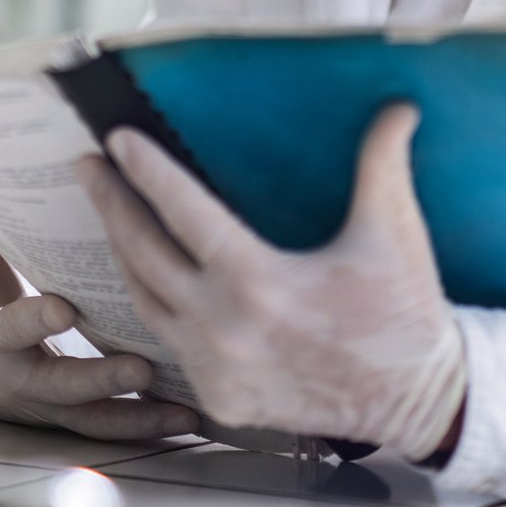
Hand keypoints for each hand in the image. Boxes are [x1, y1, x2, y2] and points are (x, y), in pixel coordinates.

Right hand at [0, 186, 197, 439]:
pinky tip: (189, 418)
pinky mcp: (75, 420)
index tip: (65, 308)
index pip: (10, 329)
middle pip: (59, 386)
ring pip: (92, 419)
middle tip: (141, 369)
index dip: (34, 321)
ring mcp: (49, 407)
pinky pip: (113, 429)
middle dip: (100, 379)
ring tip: (182, 410)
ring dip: (138, 417)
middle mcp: (18, 381)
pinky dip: (150, 425)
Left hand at [76, 104, 465, 460]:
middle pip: (144, 254)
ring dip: (122, 253)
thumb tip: (399, 106)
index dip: (148, 172)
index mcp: (260, 283)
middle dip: (110, 203)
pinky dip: (153, 305)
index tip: (117, 139)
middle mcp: (225, 329)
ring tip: (110, 212)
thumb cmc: (403, 312)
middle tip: (87, 164)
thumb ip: (383, 164)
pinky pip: (168, 343)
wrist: (418, 400)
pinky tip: (145, 278)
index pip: (185, 213)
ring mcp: (216, 370)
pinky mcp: (220, 399)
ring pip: (146, 301)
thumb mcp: (393, 233)